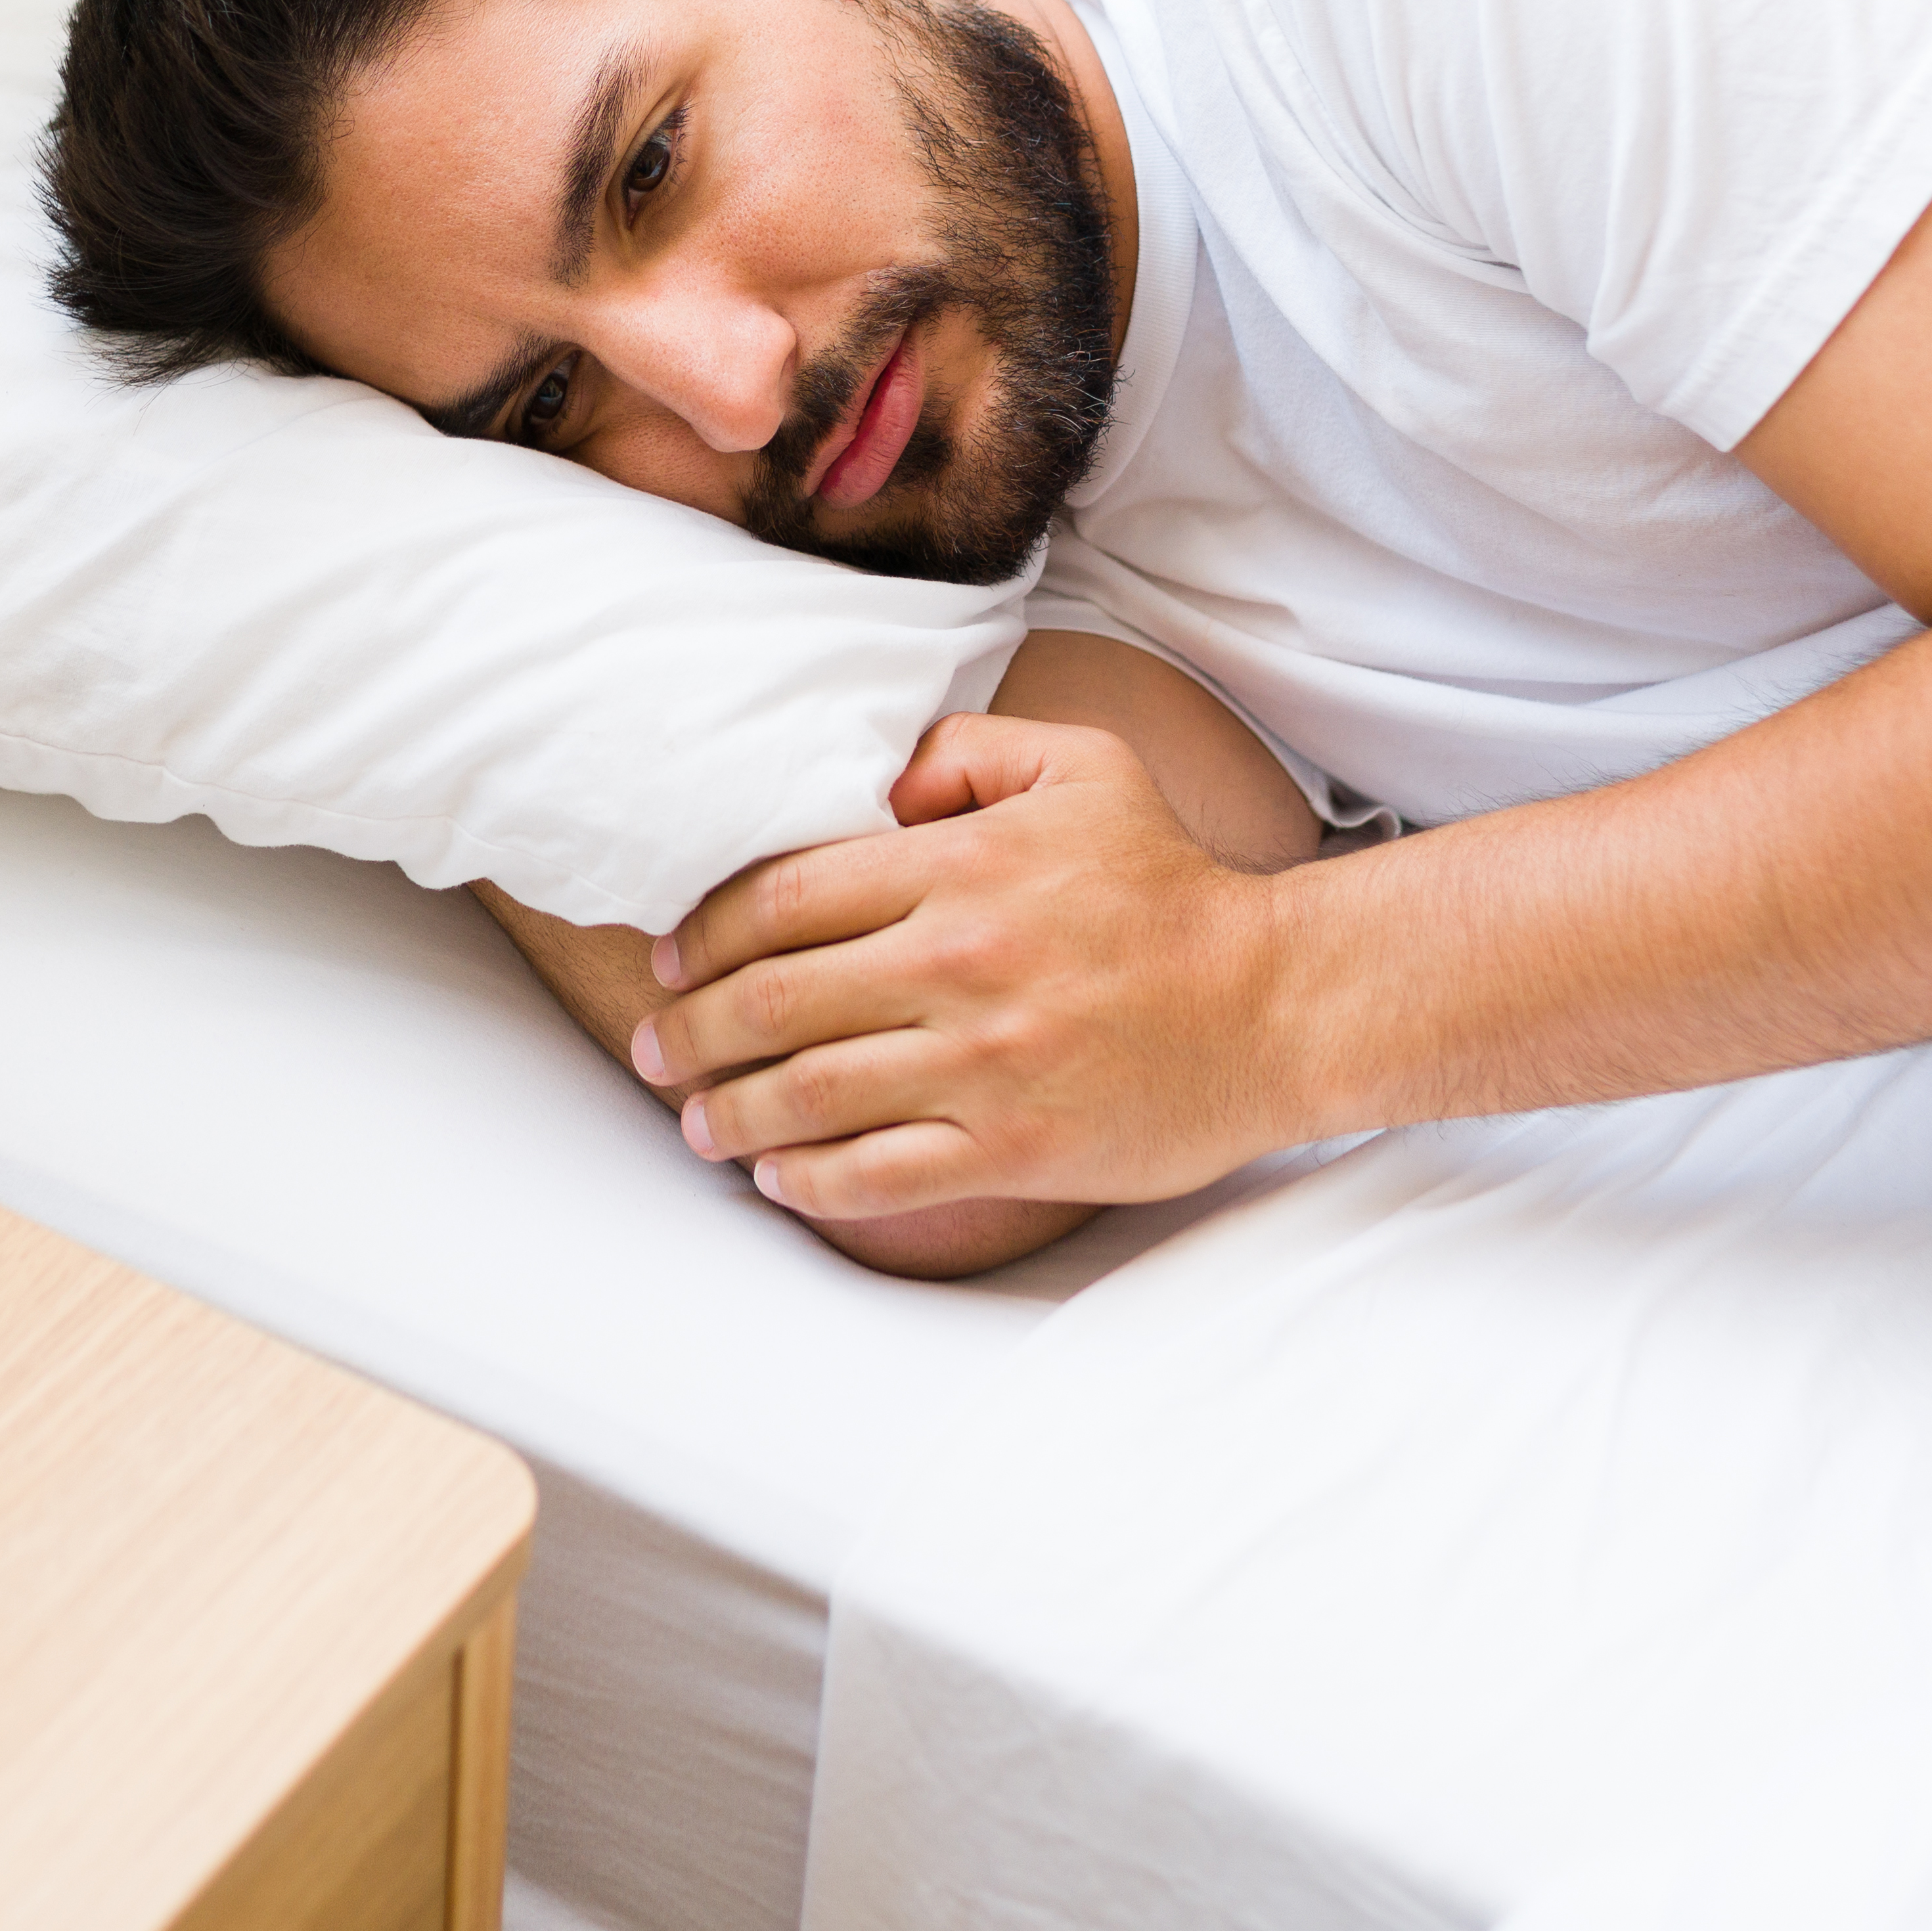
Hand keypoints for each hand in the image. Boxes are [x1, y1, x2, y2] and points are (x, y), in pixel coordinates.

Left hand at [630, 712, 1314, 1219]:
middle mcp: (959, 963)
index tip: (670, 961)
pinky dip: (808, 1180)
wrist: (1277, 1002)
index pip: (785, 897)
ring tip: (694, 1120)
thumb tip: (876, 779)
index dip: (705, 933)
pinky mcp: (1014, 1146)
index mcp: (962, 868)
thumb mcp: (1082, 768)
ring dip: (728, 1113)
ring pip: (809, 1094)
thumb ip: (968, 750)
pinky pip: (878, 1174)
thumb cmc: (1170, 887)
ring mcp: (984, 1062)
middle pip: (773, 1001)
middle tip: (654, 1047)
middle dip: (689, 1031)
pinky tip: (777, 1176)